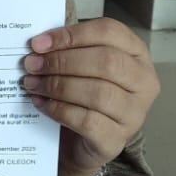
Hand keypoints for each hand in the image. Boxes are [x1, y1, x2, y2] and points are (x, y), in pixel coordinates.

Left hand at [20, 17, 159, 175]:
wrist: (81, 143)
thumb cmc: (83, 96)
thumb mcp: (81, 66)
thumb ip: (68, 50)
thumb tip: (38, 45)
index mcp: (137, 54)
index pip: (110, 32)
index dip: (72, 35)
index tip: (39, 42)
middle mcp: (144, 82)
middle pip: (106, 61)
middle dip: (62, 61)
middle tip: (32, 64)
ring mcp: (134, 114)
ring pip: (98, 92)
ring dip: (57, 85)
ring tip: (32, 84)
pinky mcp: (116, 140)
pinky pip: (87, 121)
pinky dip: (58, 110)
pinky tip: (40, 103)